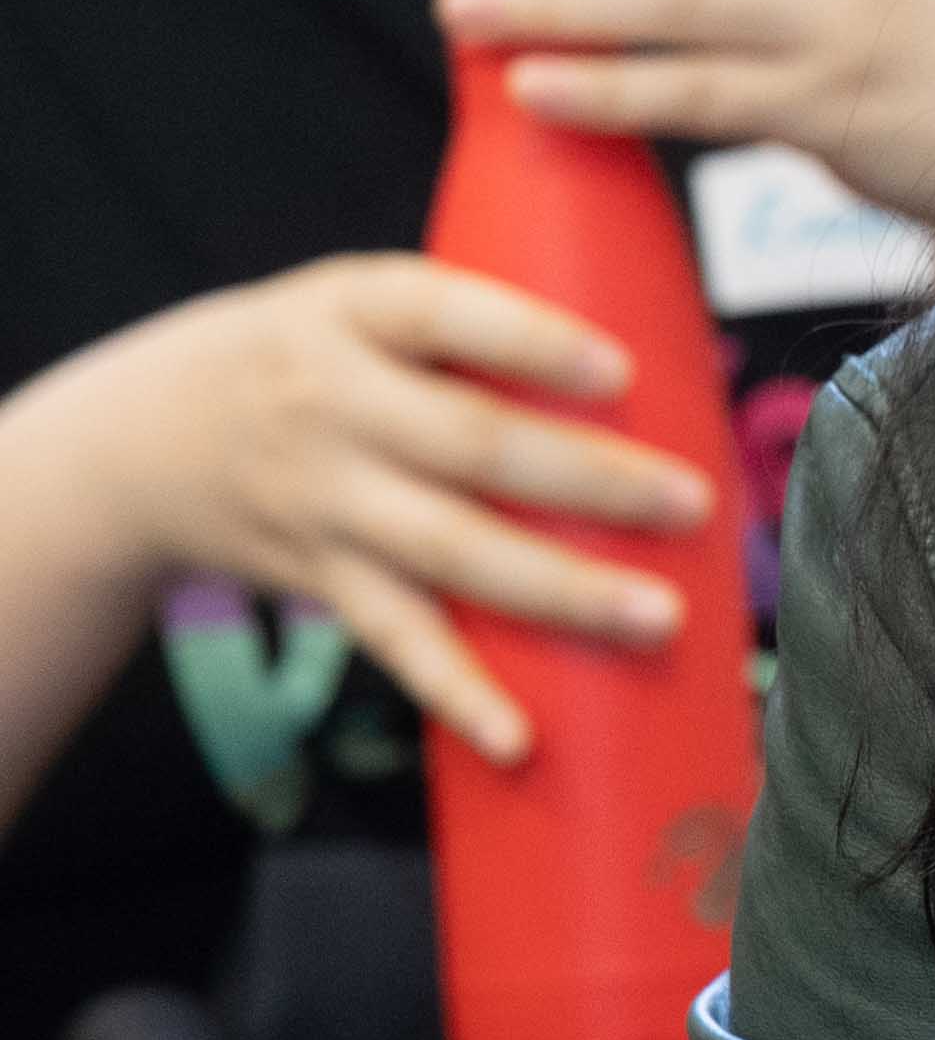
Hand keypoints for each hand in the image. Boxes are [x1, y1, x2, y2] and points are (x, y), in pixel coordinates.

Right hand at [20, 257, 718, 763]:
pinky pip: (395, 639)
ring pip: (450, 551)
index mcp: (353, 311)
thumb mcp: (358, 301)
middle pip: (472, 446)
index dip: (531, 342)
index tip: (621, 370)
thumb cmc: (307, 355)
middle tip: (695, 503)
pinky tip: (519, 738)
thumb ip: (476, 324)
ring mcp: (324, 500)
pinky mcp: (322, 577)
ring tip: (661, 616)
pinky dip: (457, 693)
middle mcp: (332, 406)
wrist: (136, 440)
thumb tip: (664, 357)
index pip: (443, 316)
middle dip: (591, 481)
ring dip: (561, 591)